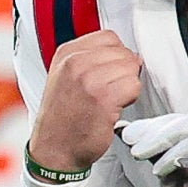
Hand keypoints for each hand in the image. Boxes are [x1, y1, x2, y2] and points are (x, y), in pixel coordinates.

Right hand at [26, 29, 146, 176]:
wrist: (54, 149)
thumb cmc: (63, 117)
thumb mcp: (65, 77)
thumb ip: (90, 59)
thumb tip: (129, 56)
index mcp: (66, 54)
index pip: (109, 37)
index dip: (117, 55)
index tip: (111, 72)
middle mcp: (75, 63)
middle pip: (123, 51)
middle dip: (125, 70)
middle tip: (112, 89)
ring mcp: (88, 80)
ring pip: (131, 67)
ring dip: (128, 84)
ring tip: (112, 99)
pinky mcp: (103, 98)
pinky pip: (133, 85)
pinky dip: (131, 97)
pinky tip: (116, 107)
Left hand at [120, 110, 187, 186]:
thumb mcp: (166, 169)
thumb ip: (151, 149)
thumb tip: (125, 129)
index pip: (178, 120)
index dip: (151, 125)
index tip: (128, 134)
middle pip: (186, 125)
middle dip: (154, 135)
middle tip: (134, 149)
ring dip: (166, 150)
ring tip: (149, 165)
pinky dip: (186, 164)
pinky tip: (162, 170)